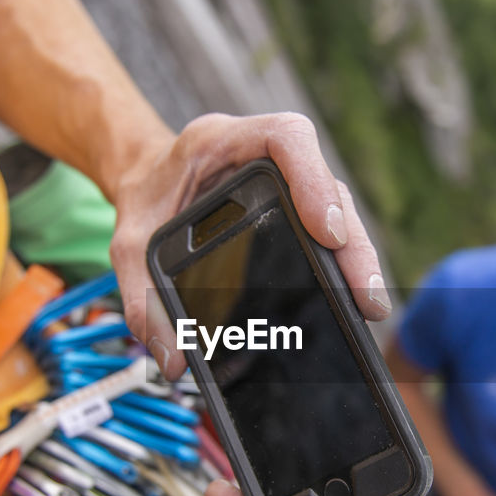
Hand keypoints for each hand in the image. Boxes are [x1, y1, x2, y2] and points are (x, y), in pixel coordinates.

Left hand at [106, 112, 392, 377]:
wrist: (147, 180)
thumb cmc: (146, 199)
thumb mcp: (128, 243)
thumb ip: (141, 295)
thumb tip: (173, 358)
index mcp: (222, 140)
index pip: (285, 138)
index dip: (314, 178)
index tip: (327, 232)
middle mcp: (264, 155)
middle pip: (326, 185)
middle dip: (351, 241)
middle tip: (364, 294)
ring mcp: (289, 181)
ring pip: (338, 210)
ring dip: (357, 257)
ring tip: (368, 305)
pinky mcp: (297, 208)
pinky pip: (329, 229)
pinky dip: (343, 263)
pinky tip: (352, 298)